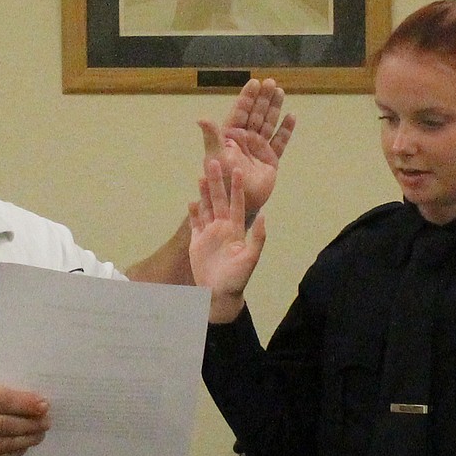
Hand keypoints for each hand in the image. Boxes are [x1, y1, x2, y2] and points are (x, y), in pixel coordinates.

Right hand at [0, 381, 50, 455]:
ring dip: (27, 439)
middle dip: (31, 423)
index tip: (44, 405)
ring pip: (4, 444)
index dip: (24, 403)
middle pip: (5, 424)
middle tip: (47, 421)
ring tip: (40, 434)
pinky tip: (24, 446)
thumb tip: (31, 400)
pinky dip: (15, 452)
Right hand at [189, 160, 265, 322]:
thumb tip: (264, 215)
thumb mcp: (251, 258)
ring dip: (204, 193)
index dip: (237, 187)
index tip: (236, 169)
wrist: (219, 294)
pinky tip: (191, 201)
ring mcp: (209, 234)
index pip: (237, 204)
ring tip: (201, 175)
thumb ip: (257, 237)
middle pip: (219, 200)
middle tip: (212, 161)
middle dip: (216, 182)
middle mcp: (223, 228)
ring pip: (206, 208)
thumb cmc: (237, 278)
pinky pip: (195, 224)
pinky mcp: (197, 242)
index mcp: (236, 230)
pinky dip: (193, 213)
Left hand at [199, 77, 294, 214]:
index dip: (248, 97)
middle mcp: (246, 140)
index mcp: (231, 136)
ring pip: (268, 123)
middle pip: (256, 114)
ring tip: (280, 92)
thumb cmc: (222, 179)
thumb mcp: (215, 156)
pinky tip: (291, 117)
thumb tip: (201, 118)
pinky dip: (286, 130)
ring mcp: (259, 148)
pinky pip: (280, 141)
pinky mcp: (270, 159)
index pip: (241, 111)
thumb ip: (211, 136)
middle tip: (271, 82)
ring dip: (274, 108)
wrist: (237, 201)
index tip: (255, 82)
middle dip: (263, 98)